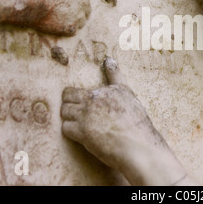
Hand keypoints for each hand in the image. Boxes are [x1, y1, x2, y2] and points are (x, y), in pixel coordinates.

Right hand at [28, 0, 90, 35]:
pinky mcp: (70, 29)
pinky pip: (72, 29)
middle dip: (75, 3)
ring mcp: (78, 17)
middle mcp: (84, 3)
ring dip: (73, 15)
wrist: (30, 2)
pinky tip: (55, 23)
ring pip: (81, 17)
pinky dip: (66, 27)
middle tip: (57, 2)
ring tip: (57, 12)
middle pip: (84, 4)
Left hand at [61, 57, 164, 171]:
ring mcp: (87, 116)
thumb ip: (116, 77)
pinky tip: (80, 133)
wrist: (137, 143)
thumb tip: (109, 59)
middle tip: (75, 111)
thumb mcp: (128, 94)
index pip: (76, 88)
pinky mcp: (83, 132)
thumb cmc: (136, 121)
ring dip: (69, 117)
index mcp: (104, 91)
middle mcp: (93, 101)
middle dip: (69, 103)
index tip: (71, 96)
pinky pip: (66, 128)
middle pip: (67, 97)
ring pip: (65, 112)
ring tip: (78, 122)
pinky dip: (70, 131)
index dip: (70, 94)